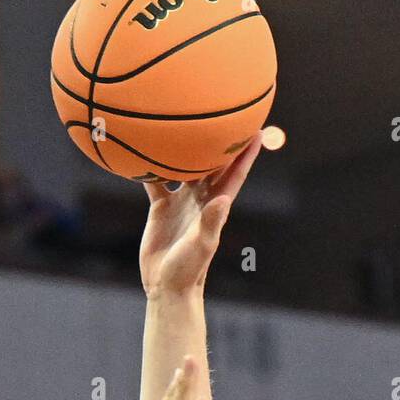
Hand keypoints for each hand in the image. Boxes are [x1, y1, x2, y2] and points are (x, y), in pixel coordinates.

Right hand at [139, 132, 262, 295]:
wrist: (167, 286)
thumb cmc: (189, 270)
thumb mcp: (201, 245)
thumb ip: (211, 223)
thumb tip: (223, 200)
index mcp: (216, 206)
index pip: (234, 174)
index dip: (246, 153)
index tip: (256, 129)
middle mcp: (201, 200)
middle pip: (212, 164)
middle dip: (218, 142)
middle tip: (223, 113)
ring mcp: (182, 203)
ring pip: (184, 168)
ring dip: (184, 149)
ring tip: (181, 122)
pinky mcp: (162, 208)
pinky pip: (156, 182)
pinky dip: (151, 168)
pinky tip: (143, 151)